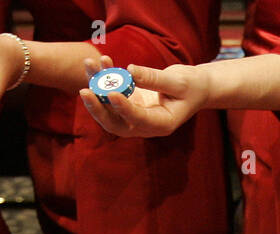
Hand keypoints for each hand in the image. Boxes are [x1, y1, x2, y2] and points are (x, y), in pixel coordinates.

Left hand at [80, 57, 208, 137]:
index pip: (139, 120)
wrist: (194, 89)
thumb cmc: (191, 85)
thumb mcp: (179, 81)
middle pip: (116, 124)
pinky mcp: (129, 105)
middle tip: (85, 92)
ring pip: (109, 110)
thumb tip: (130, 71)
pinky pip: (111, 96)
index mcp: (162, 124)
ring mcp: (134, 117)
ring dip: (96, 89)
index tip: (111, 93)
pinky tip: (99, 62)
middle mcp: (144, 126)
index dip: (124, 109)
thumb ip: (155, 78)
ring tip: (89, 64)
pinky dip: (103, 79)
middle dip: (98, 109)